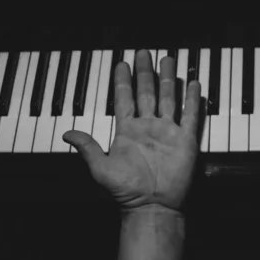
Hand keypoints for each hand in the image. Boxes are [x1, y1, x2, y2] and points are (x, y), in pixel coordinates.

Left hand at [63, 50, 200, 214]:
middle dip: (145, 72)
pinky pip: (190, 116)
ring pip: (168, 98)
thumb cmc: (126, 192)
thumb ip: (88, 148)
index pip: (124, 99)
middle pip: (146, 92)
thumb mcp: (101, 169)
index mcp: (127, 131)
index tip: (122, 63)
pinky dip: (192, 100)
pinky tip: (193, 85)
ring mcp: (167, 132)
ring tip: (168, 60)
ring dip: (168, 79)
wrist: (153, 206)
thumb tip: (66, 134)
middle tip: (144, 53)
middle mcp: (148, 127)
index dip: (122, 81)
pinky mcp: (185, 141)